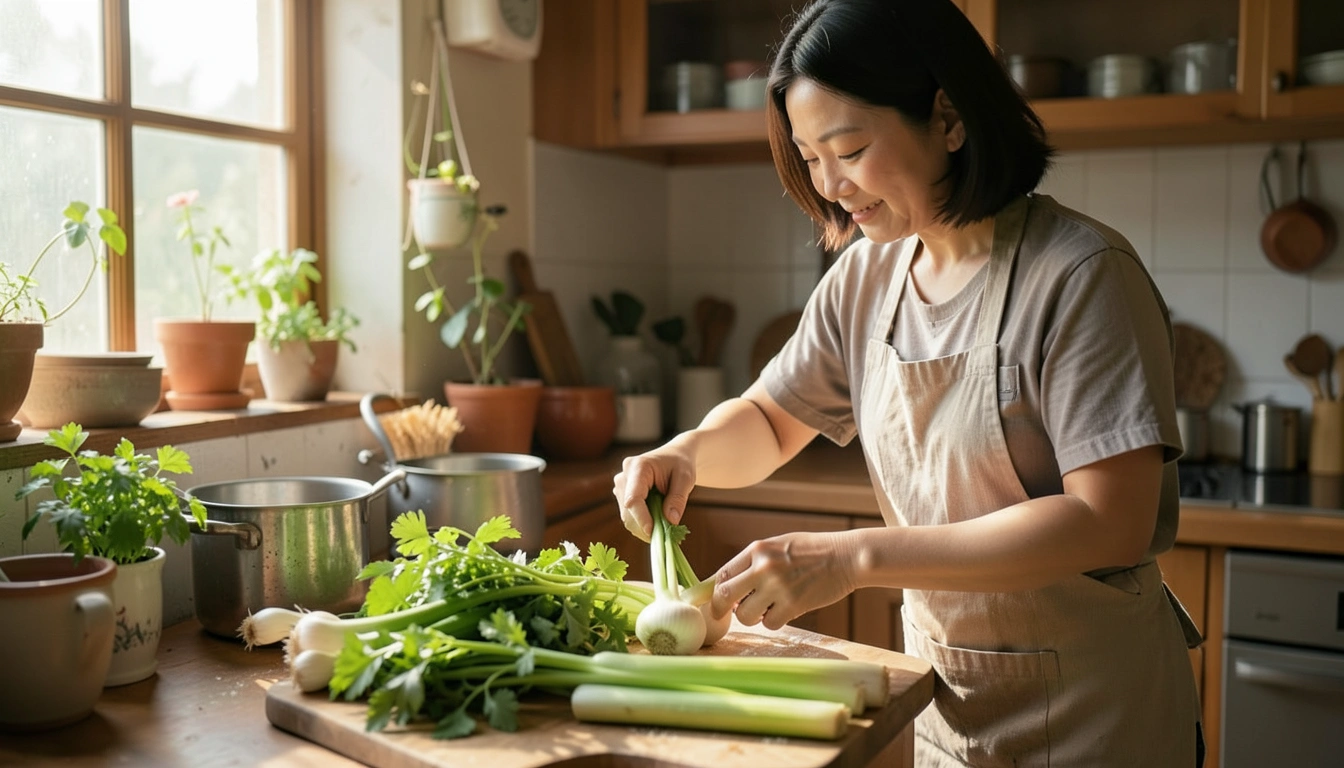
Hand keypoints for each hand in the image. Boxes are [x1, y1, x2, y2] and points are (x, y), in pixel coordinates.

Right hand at [612, 440, 696, 540]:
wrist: (674, 456)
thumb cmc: (680, 464)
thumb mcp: (686, 478)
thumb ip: (678, 499)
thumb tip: (671, 521)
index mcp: (638, 467)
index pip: (633, 498)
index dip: (641, 518)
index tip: (653, 533)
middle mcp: (624, 476)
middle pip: (628, 511)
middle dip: (645, 527)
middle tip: (667, 536)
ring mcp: (620, 486)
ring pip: (627, 517)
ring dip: (644, 527)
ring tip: (664, 526)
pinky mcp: (621, 495)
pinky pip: (629, 516)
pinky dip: (642, 524)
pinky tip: (657, 521)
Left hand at [711, 530, 859, 630]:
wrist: (846, 556)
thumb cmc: (812, 552)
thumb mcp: (778, 546)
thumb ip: (754, 563)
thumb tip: (729, 587)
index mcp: (757, 549)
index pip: (722, 574)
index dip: (714, 592)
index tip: (715, 601)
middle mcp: (763, 567)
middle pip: (724, 596)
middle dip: (721, 609)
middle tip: (725, 614)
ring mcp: (778, 586)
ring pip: (746, 616)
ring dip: (753, 617)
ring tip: (767, 608)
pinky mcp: (794, 605)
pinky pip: (770, 624)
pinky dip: (775, 622)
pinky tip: (786, 610)